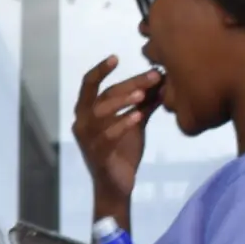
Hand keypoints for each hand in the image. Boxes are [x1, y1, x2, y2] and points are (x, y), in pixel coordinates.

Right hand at [73, 55, 158, 222]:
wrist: (117, 186)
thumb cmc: (122, 151)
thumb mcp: (135, 122)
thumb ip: (145, 103)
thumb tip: (162, 80)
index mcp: (87, 112)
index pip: (88, 85)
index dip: (100, 70)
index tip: (116, 57)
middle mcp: (82, 123)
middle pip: (102, 96)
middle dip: (128, 84)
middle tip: (153, 75)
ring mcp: (87, 140)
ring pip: (99, 114)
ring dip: (121, 102)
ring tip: (142, 95)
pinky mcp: (97, 155)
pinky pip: (107, 137)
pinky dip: (122, 125)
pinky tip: (138, 117)